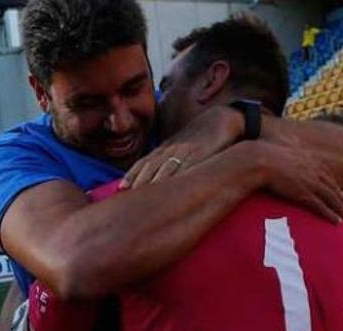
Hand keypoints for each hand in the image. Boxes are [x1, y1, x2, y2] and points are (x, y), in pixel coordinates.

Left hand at [123, 106, 240, 188]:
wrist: (221, 119)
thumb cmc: (201, 136)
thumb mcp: (180, 146)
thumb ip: (168, 159)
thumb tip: (156, 178)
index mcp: (165, 148)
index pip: (144, 161)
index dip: (132, 174)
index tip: (121, 187)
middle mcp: (172, 149)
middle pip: (151, 166)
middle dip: (138, 181)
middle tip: (127, 195)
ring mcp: (186, 151)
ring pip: (167, 168)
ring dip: (154, 182)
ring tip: (146, 198)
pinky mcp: (201, 154)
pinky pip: (188, 167)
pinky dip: (179, 177)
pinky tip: (174, 189)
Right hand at [242, 140, 342, 223]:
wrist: (262, 160)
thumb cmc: (267, 151)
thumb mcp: (283, 141)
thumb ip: (290, 141)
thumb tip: (290, 138)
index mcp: (310, 160)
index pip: (327, 174)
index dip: (334, 184)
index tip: (338, 191)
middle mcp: (314, 171)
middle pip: (333, 186)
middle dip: (341, 198)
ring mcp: (311, 183)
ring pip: (331, 198)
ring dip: (340, 208)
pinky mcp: (304, 194)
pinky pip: (322, 207)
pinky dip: (331, 215)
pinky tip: (337, 221)